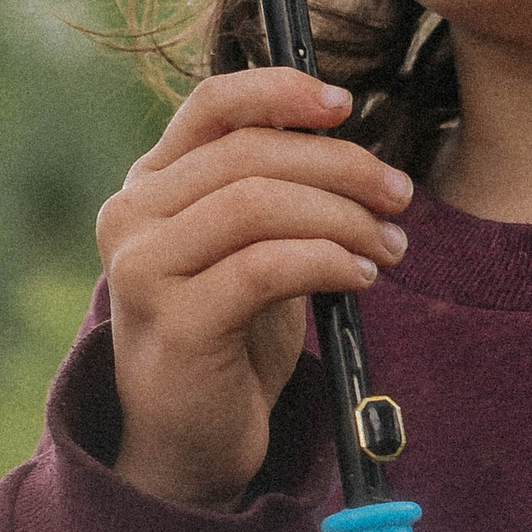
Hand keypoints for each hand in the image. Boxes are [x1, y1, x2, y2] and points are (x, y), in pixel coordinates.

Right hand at [97, 68, 410, 508]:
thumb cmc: (231, 337)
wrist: (190, 440)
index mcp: (150, 184)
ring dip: (342, 217)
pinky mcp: (175, 322)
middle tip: (398, 197)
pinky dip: (327, 261)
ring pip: (258, 204)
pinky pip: (266, 267)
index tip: (346, 103)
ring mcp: (143, 268)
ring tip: (387, 246)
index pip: (212, 105)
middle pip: (250, 153)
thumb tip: (346, 135)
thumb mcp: (250, 248)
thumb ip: (274, 190)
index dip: (282, 91)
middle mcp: (132, 216)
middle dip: (341, 167)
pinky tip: (360, 276)